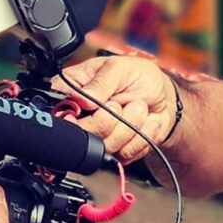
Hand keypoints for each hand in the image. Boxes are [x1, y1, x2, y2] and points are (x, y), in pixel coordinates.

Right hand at [54, 55, 177, 162]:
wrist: (163, 96)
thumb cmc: (137, 76)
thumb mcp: (119, 68)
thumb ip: (101, 82)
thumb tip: (82, 97)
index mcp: (72, 92)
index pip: (59, 112)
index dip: (73, 117)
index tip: (93, 107)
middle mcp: (82, 118)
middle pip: (81, 135)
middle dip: (107, 121)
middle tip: (119, 103)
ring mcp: (99, 137)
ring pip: (105, 147)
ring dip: (130, 126)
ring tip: (137, 107)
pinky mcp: (116, 151)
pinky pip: (125, 154)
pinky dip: (142, 136)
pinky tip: (144, 121)